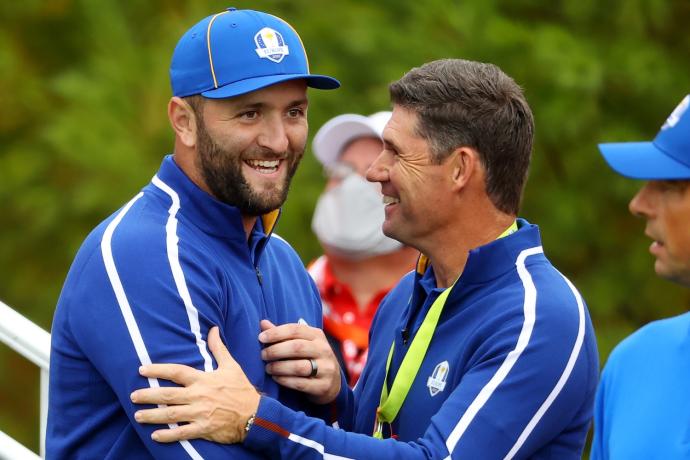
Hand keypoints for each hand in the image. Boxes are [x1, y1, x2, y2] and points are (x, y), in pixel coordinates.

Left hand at [130, 327, 259, 443]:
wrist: (255, 414)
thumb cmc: (241, 389)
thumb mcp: (231, 366)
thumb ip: (219, 348)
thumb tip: (212, 329)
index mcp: (203, 379)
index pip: (176, 372)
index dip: (158, 369)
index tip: (142, 369)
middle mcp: (198, 396)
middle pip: (168, 394)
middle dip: (148, 395)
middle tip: (132, 396)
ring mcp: (200, 414)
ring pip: (171, 414)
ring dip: (152, 415)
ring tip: (138, 415)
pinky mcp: (203, 429)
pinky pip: (182, 433)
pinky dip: (168, 435)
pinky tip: (155, 435)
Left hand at [259, 319, 340, 403]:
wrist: (333, 382)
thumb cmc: (311, 358)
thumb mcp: (301, 343)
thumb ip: (283, 335)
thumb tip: (263, 323)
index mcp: (317, 335)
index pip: (295, 329)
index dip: (276, 333)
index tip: (261, 338)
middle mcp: (324, 350)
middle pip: (297, 347)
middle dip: (276, 350)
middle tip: (263, 355)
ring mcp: (326, 368)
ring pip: (299, 367)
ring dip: (279, 367)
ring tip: (268, 368)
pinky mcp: (324, 386)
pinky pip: (300, 383)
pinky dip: (285, 380)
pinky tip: (276, 378)